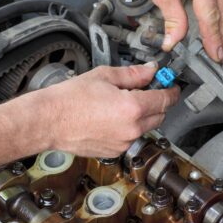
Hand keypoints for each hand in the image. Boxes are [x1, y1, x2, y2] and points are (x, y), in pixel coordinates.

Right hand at [46, 63, 178, 157]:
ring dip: (143, 115)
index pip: (165, 100)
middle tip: (145, 90)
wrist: (49, 120)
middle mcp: (132, 129)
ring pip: (146, 127)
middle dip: (157, 102)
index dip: (172, 91)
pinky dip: (130, 127)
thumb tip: (151, 71)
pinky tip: (113, 117)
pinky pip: (131, 137)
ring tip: (122, 104)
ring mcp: (123, 143)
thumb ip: (134, 74)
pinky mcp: (114, 151)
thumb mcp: (105, 76)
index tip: (172, 87)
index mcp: (132, 108)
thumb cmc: (71, 98)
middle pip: (159, 115)